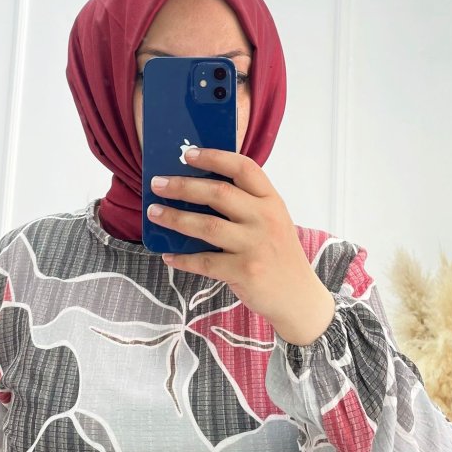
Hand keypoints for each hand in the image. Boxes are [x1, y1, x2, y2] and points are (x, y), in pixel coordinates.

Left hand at [147, 146, 335, 345]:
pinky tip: (168, 255)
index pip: (244, 168)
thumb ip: (246, 205)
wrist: (298, 297)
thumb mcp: (272, 222)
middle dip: (183, 186)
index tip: (188, 154)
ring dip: (175, 218)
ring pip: (207, 226)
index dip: (214, 157)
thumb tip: (196, 190)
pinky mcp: (244, 272)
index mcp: (271, 201)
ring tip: (153, 213)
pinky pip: (205, 262)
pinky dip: (183, 259)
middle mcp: (265, 219)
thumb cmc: (278, 255)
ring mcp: (254, 246)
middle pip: (218, 193)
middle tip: (157, 183)